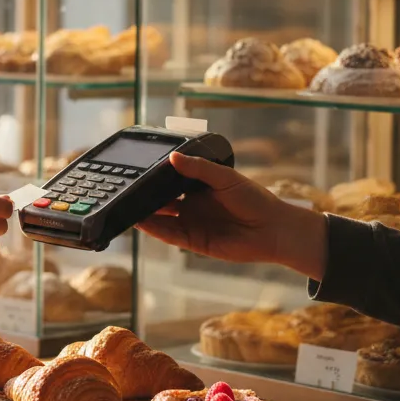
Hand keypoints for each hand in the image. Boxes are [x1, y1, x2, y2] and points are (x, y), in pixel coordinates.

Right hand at [136, 151, 327, 280]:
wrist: (274, 230)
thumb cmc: (255, 199)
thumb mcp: (225, 178)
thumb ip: (199, 168)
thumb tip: (173, 158)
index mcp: (199, 187)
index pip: (171, 181)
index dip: (155, 178)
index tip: (137, 171)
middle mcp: (192, 205)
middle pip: (162, 200)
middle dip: (145, 196)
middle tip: (126, 189)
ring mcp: (192, 223)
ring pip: (162, 218)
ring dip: (145, 213)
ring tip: (126, 205)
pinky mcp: (194, 242)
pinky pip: (170, 235)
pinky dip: (155, 229)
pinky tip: (141, 222)